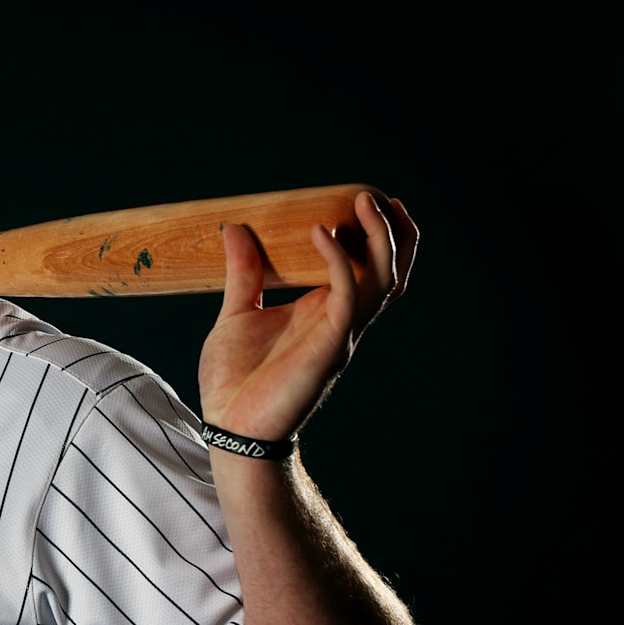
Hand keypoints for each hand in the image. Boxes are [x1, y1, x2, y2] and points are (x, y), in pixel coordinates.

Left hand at [197, 192, 417, 440]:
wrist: (229, 426)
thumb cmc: (234, 381)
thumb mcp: (234, 315)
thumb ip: (242, 274)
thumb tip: (233, 228)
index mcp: (323, 312)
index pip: (366, 270)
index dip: (376, 237)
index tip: (364, 199)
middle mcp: (340, 321)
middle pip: (389, 273)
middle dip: (394, 234)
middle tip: (378, 197)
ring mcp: (340, 334)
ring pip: (382, 282)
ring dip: (380, 240)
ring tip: (363, 202)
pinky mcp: (329, 346)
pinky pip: (346, 295)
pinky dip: (338, 261)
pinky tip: (319, 232)